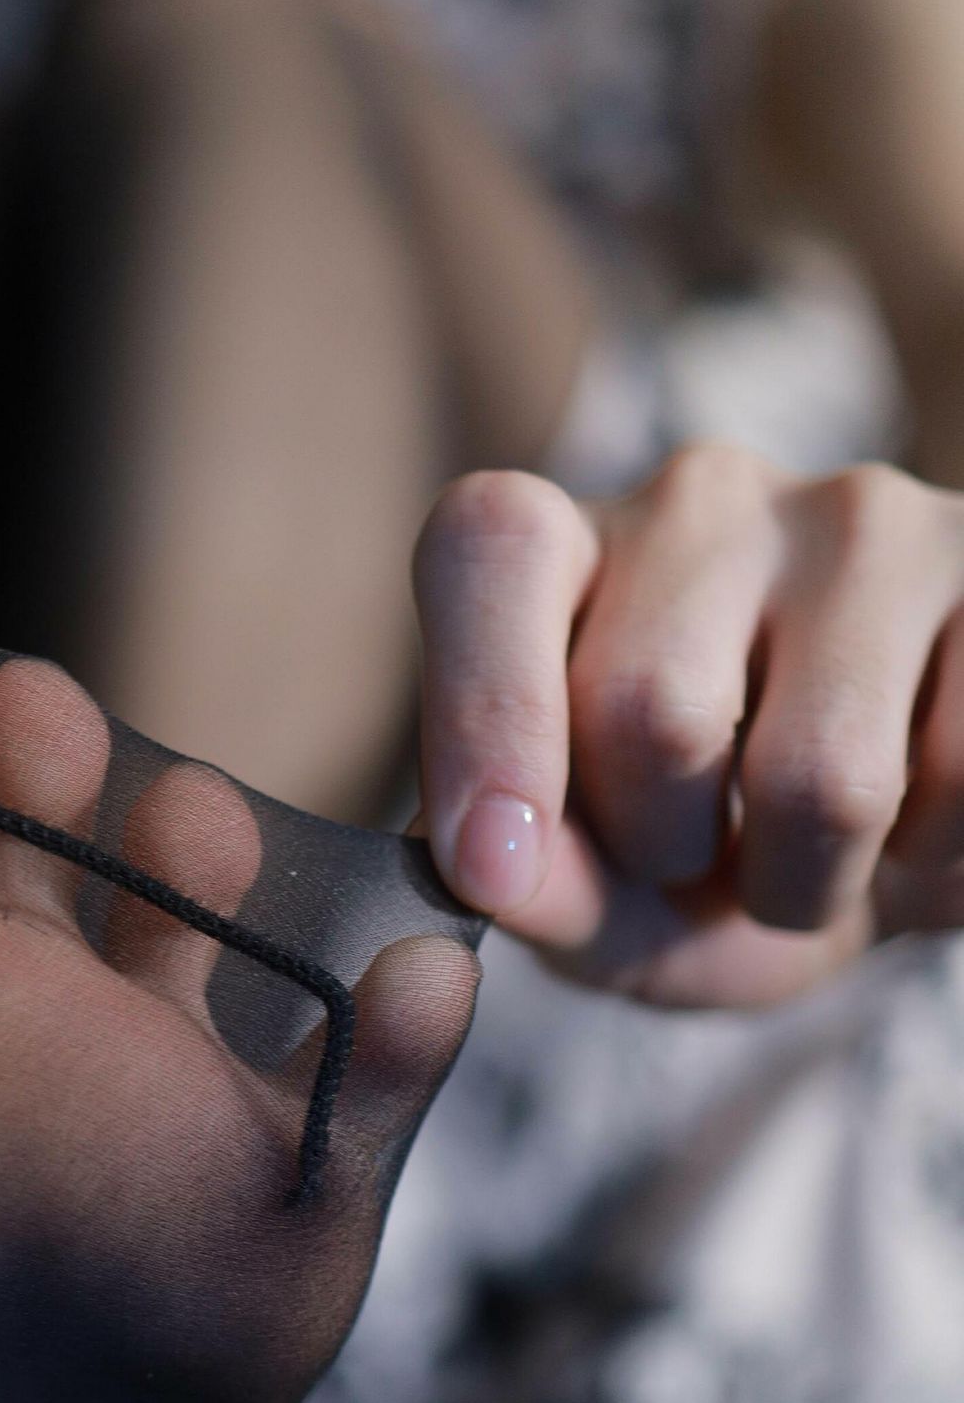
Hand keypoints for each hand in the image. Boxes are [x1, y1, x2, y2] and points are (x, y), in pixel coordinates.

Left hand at [413, 446, 963, 1005]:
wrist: (881, 856)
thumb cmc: (701, 863)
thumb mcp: (594, 905)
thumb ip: (534, 885)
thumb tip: (499, 868)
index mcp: (561, 547)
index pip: (493, 547)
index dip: (486, 710)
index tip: (488, 865)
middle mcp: (702, 498)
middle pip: (650, 708)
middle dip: (668, 851)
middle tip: (695, 857)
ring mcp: (865, 520)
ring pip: (820, 775)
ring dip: (805, 884)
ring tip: (807, 854)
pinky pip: (962, 780)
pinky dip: (931, 860)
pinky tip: (915, 814)